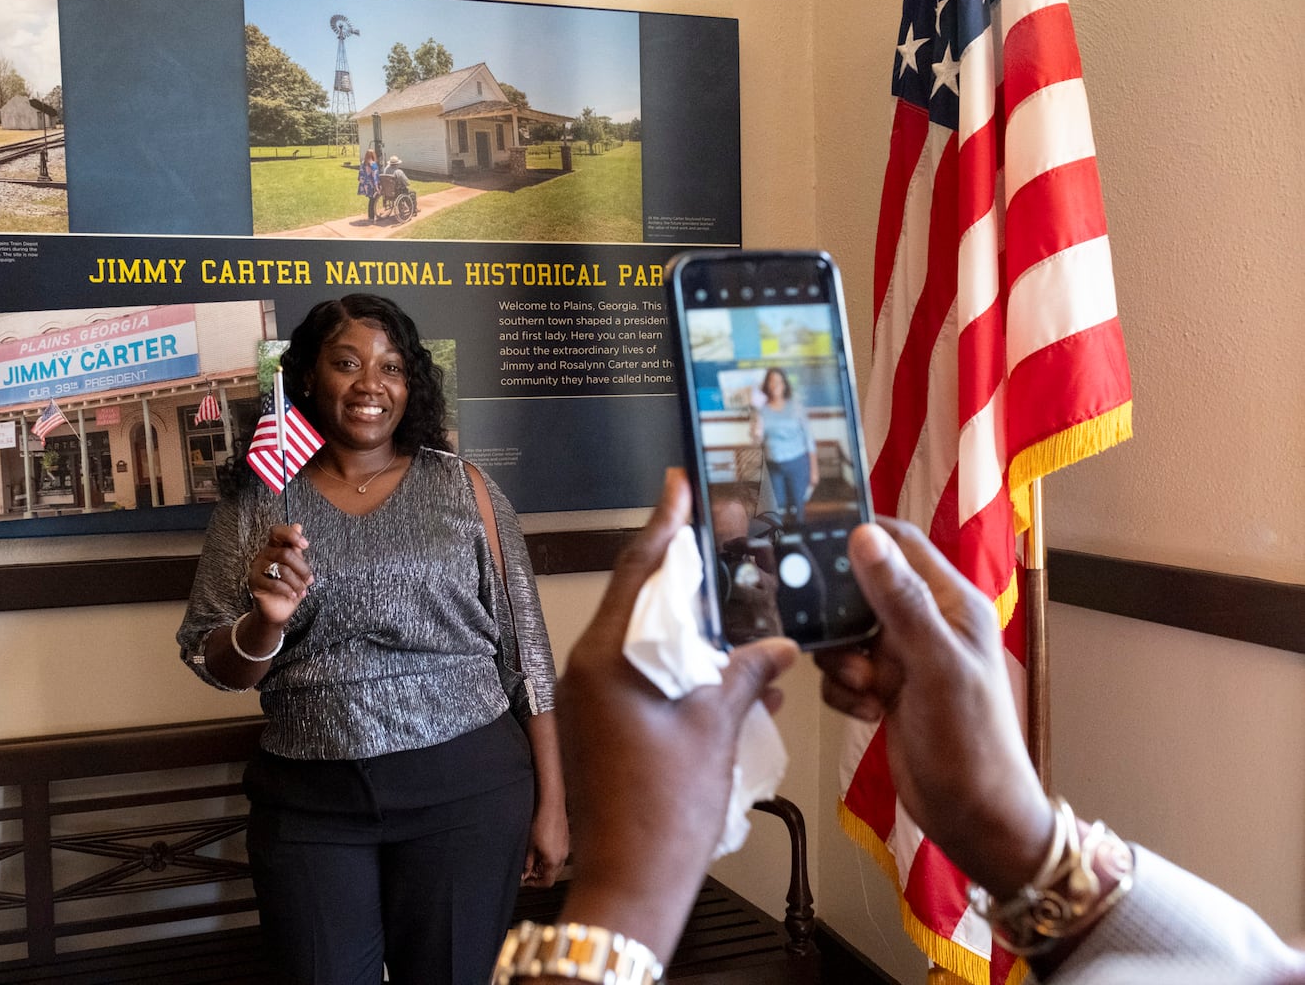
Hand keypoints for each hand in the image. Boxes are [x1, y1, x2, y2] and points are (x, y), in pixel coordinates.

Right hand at [248, 523, 312, 625]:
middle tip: (310, 580)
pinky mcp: (254, 582)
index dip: (291, 535)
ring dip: (297, 582)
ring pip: (282, 569)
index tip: (305, 545)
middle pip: (286, 554)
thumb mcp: (296, 566)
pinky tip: (294, 595)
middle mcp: (264, 554)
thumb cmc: (288, 586)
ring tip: (303, 591)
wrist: (277, 609)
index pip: (277, 532)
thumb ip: (296, 548)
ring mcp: (257, 568)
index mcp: (274, 547)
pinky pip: (273, 583)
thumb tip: (298, 525)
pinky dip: (288, 590)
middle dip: (302, 569)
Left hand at [523, 799, 568, 888]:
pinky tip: (541, 849)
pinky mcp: (566, 841)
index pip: (547, 882)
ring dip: (545, 867)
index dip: (535, 884)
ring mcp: (565, 849)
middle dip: (540, 876)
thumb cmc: (540, 823)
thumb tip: (525, 874)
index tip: (526, 880)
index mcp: (553, 861)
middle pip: (552, 875)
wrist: (551, 806)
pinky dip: (551, 858)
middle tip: (528, 871)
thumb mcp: (530, 846)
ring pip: (556, 866)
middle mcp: (562, 857)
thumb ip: (528, 863)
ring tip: (534, 859)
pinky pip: (559, 856)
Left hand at [554, 469, 798, 960]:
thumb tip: (776, 646)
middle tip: (725, 537)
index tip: (679, 484)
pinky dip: (685, 668)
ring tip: (743, 613)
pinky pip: (646, 673)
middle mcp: (591, 668)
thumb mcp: (715, 730)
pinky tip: (733, 676)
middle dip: (690, 572)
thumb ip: (746, 675)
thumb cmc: (663, 813)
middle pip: (642, 597)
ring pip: (649, 637)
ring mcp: (594, 696)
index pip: (638, 569)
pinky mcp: (604, 722)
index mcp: (608, 657)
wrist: (631, 882)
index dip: (664, 522)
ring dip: (695, 627)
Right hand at [815, 518, 1051, 897]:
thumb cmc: (968, 739)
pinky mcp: (885, 691)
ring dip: (841, 659)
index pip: (899, 543)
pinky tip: (869, 712)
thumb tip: (862, 535)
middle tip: (820, 631)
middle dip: (838, 611)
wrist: (975, 817)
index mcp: (952, 602)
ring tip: (865, 688)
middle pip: (862, 587)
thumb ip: (900, 600)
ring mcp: (904, 658)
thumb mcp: (935, 663)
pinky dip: (845, 690)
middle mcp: (927, 622)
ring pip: (845, 633)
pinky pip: (844, 673)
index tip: (809, 541)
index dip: (858, 535)